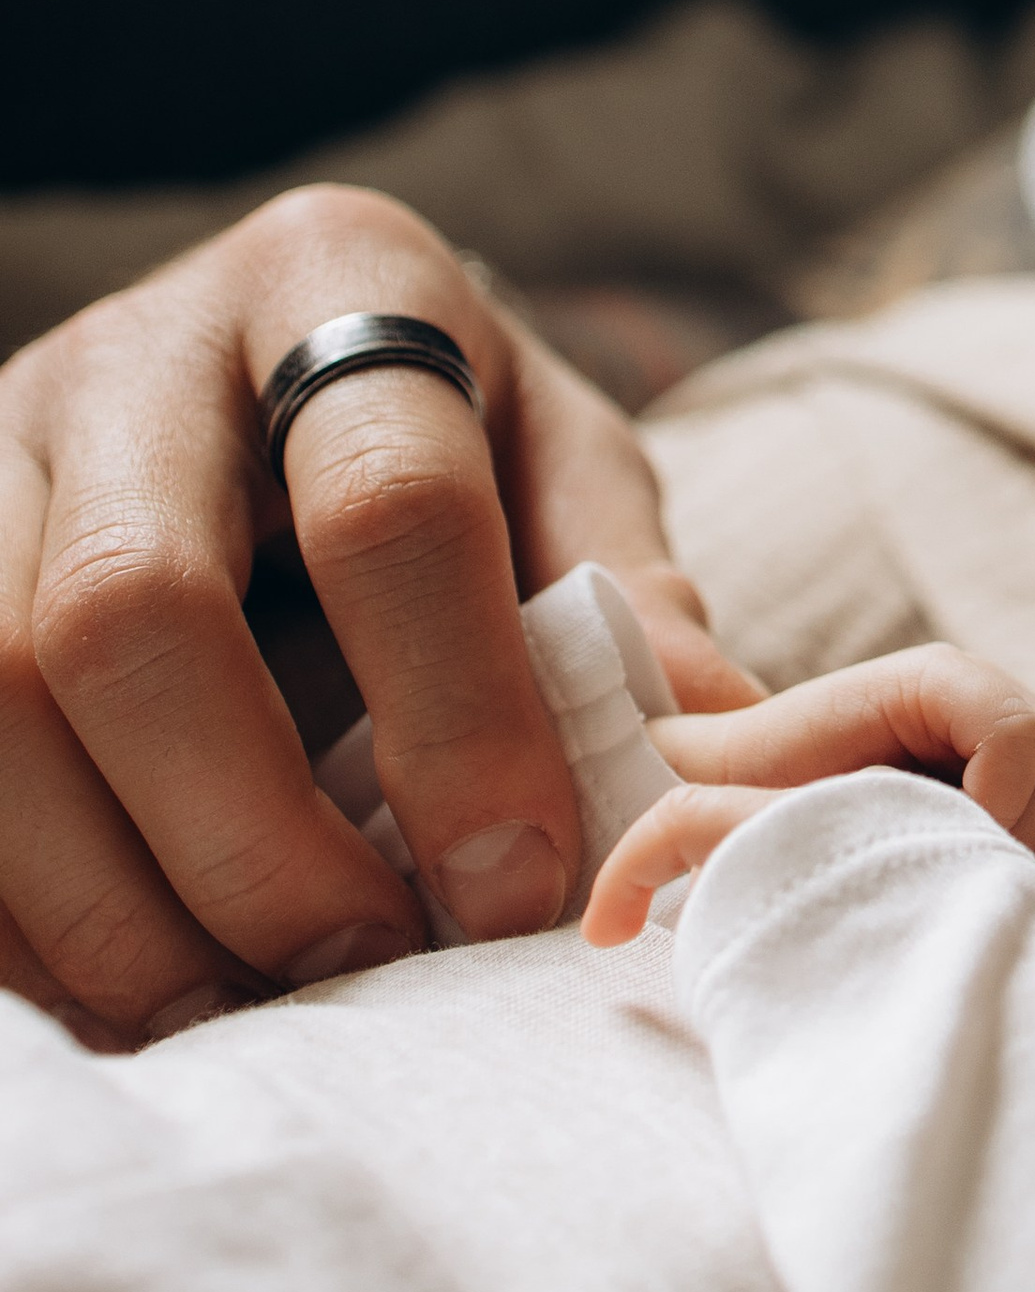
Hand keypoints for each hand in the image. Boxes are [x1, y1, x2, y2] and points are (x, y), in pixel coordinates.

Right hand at [0, 183, 755, 1039]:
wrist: (269, 366)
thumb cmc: (447, 437)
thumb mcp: (559, 469)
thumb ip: (623, 594)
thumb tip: (708, 751)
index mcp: (342, 281)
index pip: (389, 503)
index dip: (455, 714)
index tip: (514, 883)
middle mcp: (140, 346)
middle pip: (134, 609)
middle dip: (247, 837)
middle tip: (358, 965)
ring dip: (107, 901)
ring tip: (235, 1009)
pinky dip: (18, 907)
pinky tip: (124, 986)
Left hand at [584, 646, 1034, 942]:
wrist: (856, 839)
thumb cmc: (785, 829)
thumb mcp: (724, 815)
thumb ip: (670, 833)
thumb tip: (599, 921)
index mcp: (932, 684)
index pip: (1004, 723)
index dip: (987, 801)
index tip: (952, 855)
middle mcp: (1010, 697)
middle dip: (1008, 845)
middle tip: (946, 882)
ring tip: (975, 884)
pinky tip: (1028, 888)